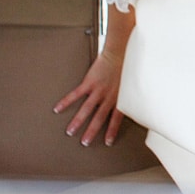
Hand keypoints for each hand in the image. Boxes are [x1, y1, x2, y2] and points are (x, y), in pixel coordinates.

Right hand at [54, 7, 132, 146]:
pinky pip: (76, 94)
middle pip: (99, 118)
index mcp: (120, 98)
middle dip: (91, 131)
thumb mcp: (133, 83)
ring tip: (70, 132)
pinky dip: (66, 102)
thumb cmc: (129, 65)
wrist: (121, 50)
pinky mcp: (89, 82)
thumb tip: (136, 101)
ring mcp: (98, 90)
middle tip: (84, 142)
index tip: (107, 142)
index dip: (111, 131)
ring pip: (86, 109)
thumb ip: (130, 94)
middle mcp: (109, 97)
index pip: (116, 119)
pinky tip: (58, 109)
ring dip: (77, 121)